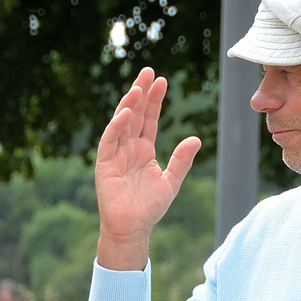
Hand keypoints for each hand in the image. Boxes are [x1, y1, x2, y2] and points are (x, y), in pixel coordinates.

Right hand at [94, 66, 202, 268]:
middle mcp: (129, 148)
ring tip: (138, 87)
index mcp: (144, 150)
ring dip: (129, 104)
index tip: (162, 80)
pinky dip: (116, 126)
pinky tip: (126, 113)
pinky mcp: (105, 164)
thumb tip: (196, 138)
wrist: (133, 229)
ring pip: (122, 123)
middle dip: (141, 92)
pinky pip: (110, 141)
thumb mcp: (171, 182)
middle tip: (149, 71)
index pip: (150, 118)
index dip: (155, 100)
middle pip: (136, 114)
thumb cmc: (150, 208)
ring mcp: (116, 154)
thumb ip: (182, 160)